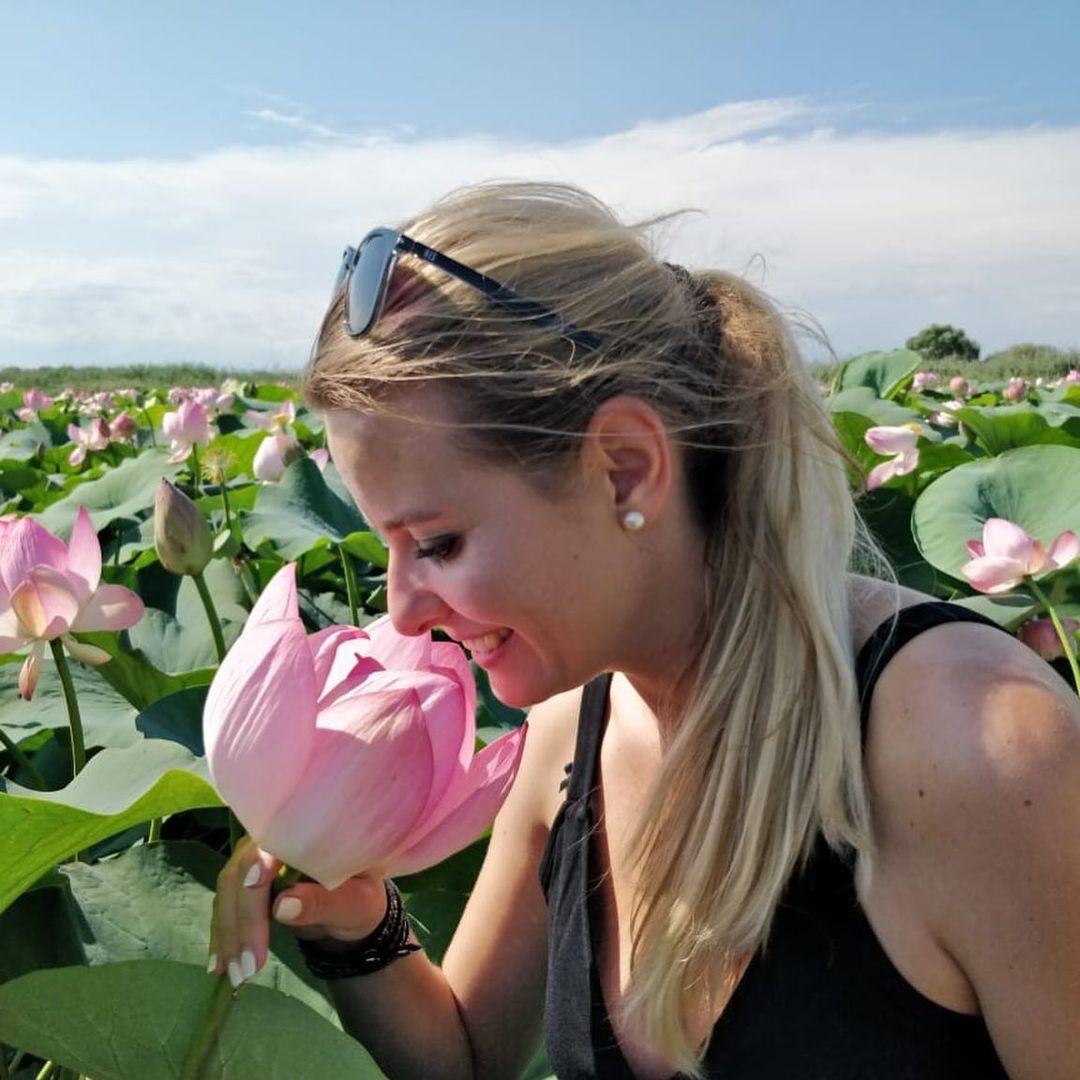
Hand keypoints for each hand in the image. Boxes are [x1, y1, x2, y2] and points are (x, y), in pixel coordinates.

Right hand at [208, 835, 388, 986]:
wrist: (352, 910)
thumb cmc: (360, 899)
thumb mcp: (354, 903)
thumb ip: (322, 902)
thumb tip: (282, 906)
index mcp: (308, 834)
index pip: (272, 843)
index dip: (259, 866)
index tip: (256, 891)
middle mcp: (275, 839)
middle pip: (243, 872)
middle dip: (243, 920)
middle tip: (249, 966)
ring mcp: (256, 860)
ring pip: (229, 892)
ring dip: (229, 934)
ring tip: (237, 974)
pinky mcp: (246, 884)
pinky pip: (227, 907)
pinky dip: (223, 936)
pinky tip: (220, 965)